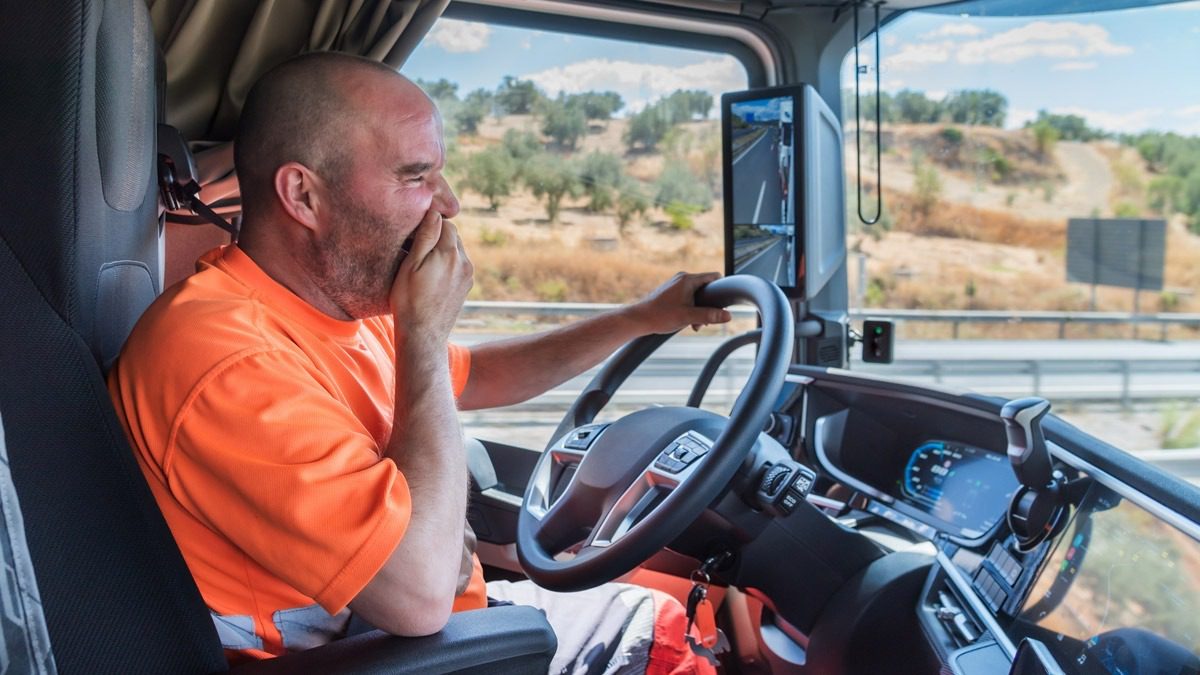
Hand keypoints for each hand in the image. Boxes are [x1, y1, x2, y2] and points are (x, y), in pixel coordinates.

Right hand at [389, 210, 472, 341]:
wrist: (424, 336)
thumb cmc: (410, 300)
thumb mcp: (411, 265)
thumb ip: (425, 237)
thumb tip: (435, 213)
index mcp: (451, 254)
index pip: (446, 224)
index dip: (429, 224)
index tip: (413, 233)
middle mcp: (465, 263)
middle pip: (453, 237)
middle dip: (437, 236)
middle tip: (415, 246)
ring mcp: (468, 276)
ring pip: (456, 251)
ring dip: (442, 251)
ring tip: (423, 263)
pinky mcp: (466, 287)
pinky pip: (458, 266)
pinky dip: (447, 265)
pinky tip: (431, 276)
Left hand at [626, 272, 731, 334]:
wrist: (639, 319)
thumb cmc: (660, 316)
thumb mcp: (688, 317)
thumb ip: (709, 316)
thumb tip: (728, 316)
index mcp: (687, 279)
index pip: (714, 277)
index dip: (721, 289)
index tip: (723, 303)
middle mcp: (682, 278)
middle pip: (706, 288)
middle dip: (708, 305)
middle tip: (704, 321)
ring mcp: (676, 285)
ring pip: (697, 295)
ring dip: (699, 310)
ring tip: (693, 324)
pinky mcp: (671, 292)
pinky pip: (688, 297)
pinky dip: (690, 309)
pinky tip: (686, 321)